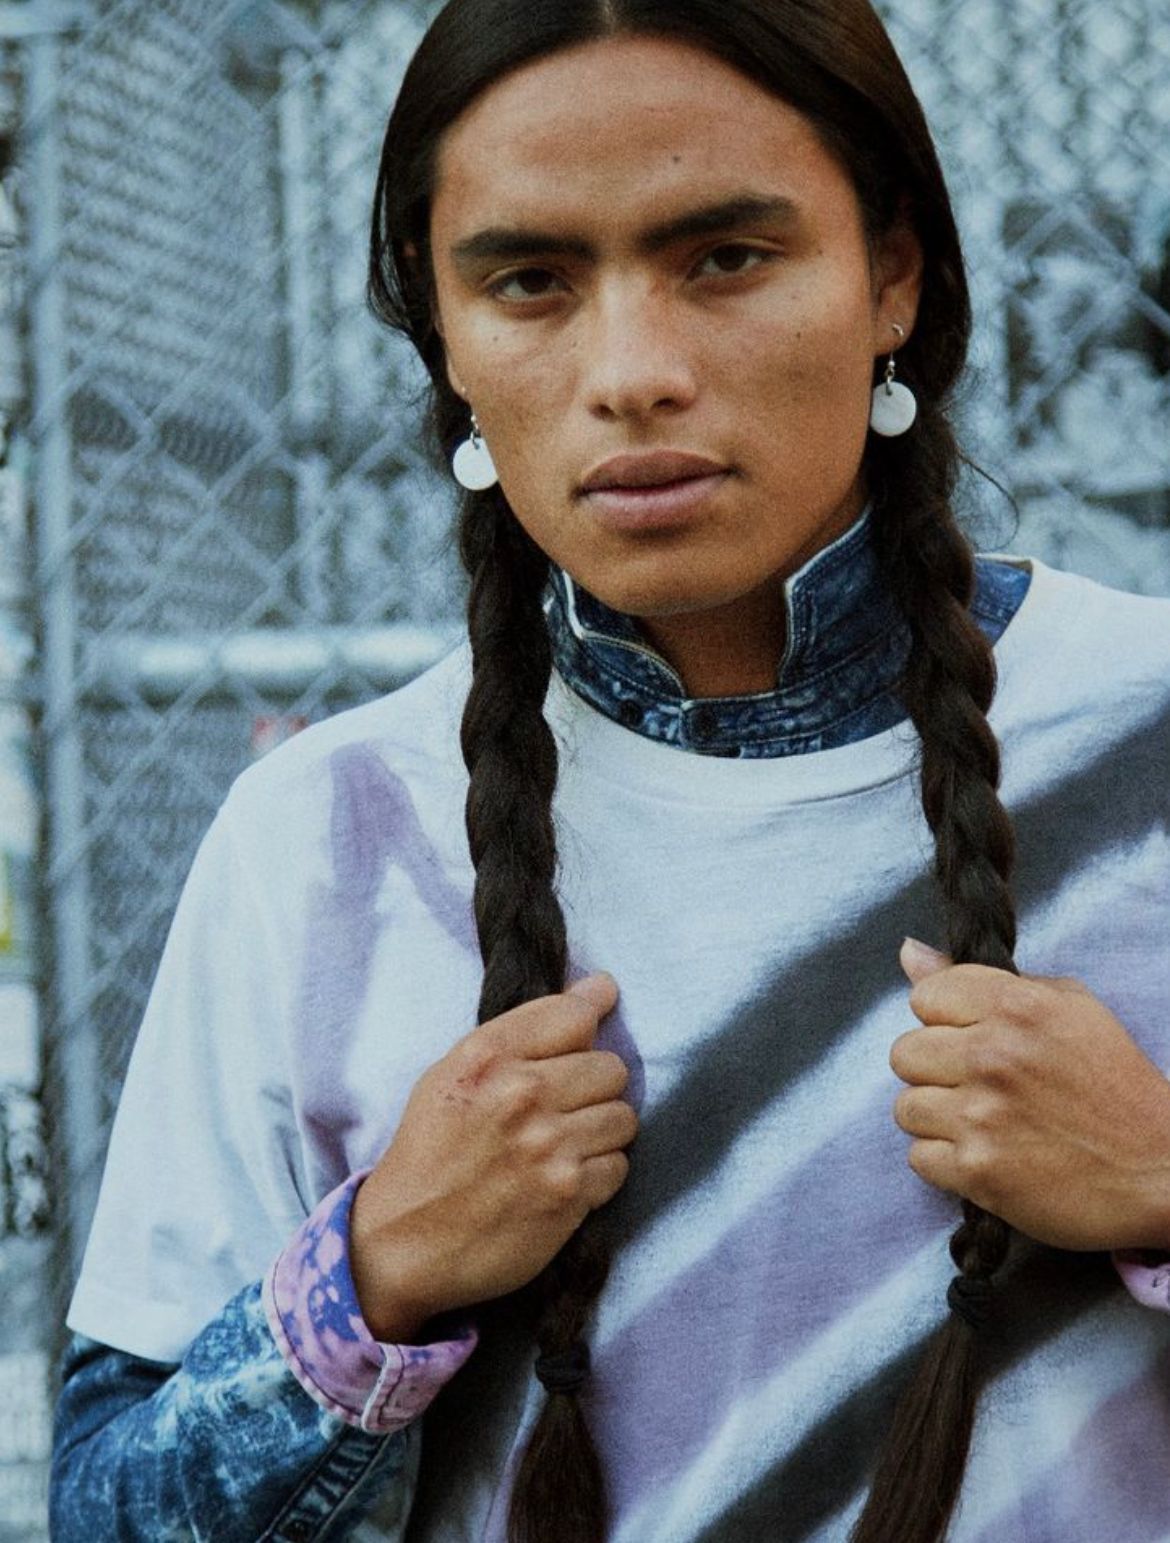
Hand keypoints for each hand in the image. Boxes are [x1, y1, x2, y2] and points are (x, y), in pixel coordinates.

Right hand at [349, 973, 636, 1339]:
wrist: (402, 1242)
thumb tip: (602, 990)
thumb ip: (523, 1033)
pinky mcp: (568, 1195)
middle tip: (566, 1105)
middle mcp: (521, 1094)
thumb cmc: (429, 1153)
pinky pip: (618, 1166)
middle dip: (594, 1085)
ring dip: (600, 1131)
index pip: (575, 1014)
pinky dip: (598, 1174)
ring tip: (564, 1144)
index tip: (591, 1026)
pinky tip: (564, 1178)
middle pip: (610, 1067)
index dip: (591, 1018)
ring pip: (623, 1117)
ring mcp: (548, 1146)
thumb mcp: (452, 1075)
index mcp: (487, 1056)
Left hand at [890, 938, 1169, 1251]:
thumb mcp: (1067, 1009)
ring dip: (938, 1119)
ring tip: (982, 1124)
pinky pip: (919, 1158)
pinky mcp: (977, 1171)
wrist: (1160, 1170)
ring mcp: (981, 1116)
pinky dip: (947, 1162)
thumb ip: (982, 979)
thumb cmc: (1115, 1085)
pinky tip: (986, 1156)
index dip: (945, 1020)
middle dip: (935, 1070)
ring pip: (906, 1108)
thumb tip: (909, 954)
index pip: (924, 996)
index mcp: (1016, 1007)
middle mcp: (992, 1056)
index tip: (972, 1038)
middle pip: (904, 1053)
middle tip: (976, 1086)